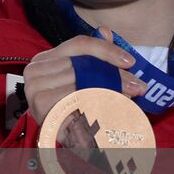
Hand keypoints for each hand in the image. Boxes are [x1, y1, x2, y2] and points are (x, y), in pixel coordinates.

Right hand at [22, 27, 147, 124]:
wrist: (65, 143)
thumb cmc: (76, 108)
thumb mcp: (87, 80)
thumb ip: (95, 56)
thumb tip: (105, 30)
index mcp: (45, 59)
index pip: (78, 44)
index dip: (106, 49)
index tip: (130, 61)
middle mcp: (35, 70)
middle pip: (82, 63)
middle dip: (114, 74)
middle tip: (137, 85)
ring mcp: (35, 87)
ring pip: (82, 80)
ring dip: (111, 89)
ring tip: (129, 97)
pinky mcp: (41, 105)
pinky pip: (77, 98)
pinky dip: (98, 102)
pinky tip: (112, 108)